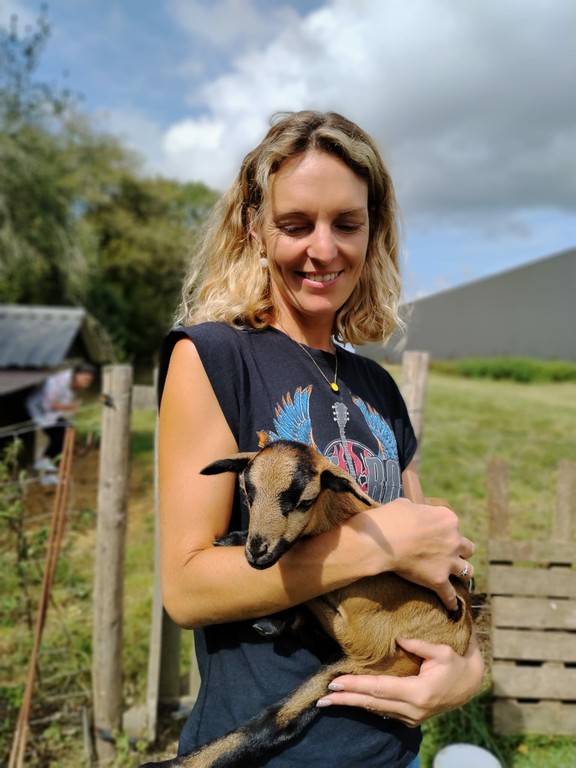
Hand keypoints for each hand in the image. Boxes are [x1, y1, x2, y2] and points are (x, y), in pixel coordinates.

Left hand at [317, 634, 484, 725]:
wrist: (472, 684)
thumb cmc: (457, 662)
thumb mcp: (442, 651)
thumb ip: (419, 645)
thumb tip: (397, 639)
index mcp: (418, 692)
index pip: (379, 688)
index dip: (355, 685)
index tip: (334, 683)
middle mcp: (412, 709)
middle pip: (372, 703)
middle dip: (346, 700)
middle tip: (322, 698)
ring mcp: (412, 717)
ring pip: (376, 710)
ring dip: (352, 704)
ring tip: (330, 701)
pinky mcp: (411, 717)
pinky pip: (384, 711)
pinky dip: (366, 706)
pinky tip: (352, 701)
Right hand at [361, 498, 474, 609]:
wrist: (382, 542)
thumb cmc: (390, 519)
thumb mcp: (406, 504)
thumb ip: (418, 511)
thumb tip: (414, 514)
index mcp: (447, 518)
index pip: (452, 524)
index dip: (443, 530)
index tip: (434, 534)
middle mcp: (453, 539)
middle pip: (467, 548)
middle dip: (459, 551)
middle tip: (448, 554)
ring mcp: (448, 561)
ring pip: (468, 571)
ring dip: (461, 573)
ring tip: (456, 577)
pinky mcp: (439, 580)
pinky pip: (450, 595)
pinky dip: (451, 601)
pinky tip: (452, 607)